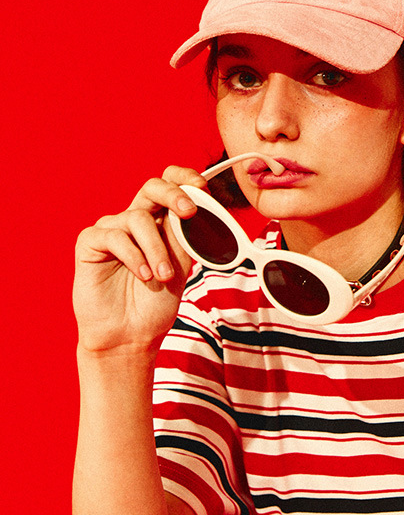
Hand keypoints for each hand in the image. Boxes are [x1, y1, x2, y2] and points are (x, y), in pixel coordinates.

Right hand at [73, 165, 206, 353]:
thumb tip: (200, 207)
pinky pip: (114, 236)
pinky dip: (135, 256)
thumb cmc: (156, 302)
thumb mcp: (182, 265)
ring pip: (138, 218)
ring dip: (157, 248)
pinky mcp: (90, 244)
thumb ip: (187, 235)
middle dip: (173, 194)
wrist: (131, 335)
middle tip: (189, 212)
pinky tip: (143, 276)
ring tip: (163, 276)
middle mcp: (135, 221)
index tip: (202, 188)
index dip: (185, 179)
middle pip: (152, 187)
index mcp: (160, 222)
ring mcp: (112, 230)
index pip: (170, 185)